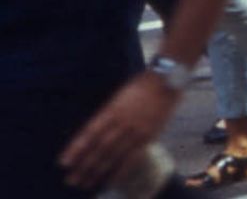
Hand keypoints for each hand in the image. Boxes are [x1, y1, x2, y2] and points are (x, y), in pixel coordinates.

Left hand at [58, 71, 178, 189]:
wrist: (167, 80)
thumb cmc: (141, 85)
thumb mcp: (119, 96)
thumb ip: (108, 114)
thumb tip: (93, 133)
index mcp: (111, 109)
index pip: (89, 133)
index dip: (75, 149)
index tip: (63, 163)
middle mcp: (122, 122)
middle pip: (99, 148)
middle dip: (84, 165)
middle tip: (71, 180)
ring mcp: (136, 130)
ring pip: (114, 154)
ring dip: (98, 171)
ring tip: (86, 184)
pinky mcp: (149, 135)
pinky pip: (133, 156)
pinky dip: (121, 170)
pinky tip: (111, 180)